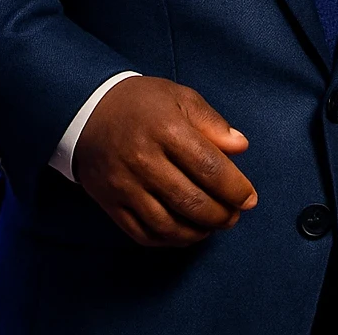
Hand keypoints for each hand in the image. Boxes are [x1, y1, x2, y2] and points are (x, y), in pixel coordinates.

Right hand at [73, 76, 257, 247]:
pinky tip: (185, 232)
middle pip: (191, 201)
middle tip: (234, 215)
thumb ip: (212, 123)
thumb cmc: (141, 103)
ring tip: (214, 226)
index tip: (249, 198)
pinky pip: (144, 234)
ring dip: (198, 232)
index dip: (235, 188)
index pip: (209, 167)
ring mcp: (125, 185)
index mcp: (166, 129)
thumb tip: (241, 147)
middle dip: (221, 215)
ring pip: (169, 224)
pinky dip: (169, 240)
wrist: (88, 111)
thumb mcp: (180, 97)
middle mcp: (144, 160)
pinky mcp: (111, 203)